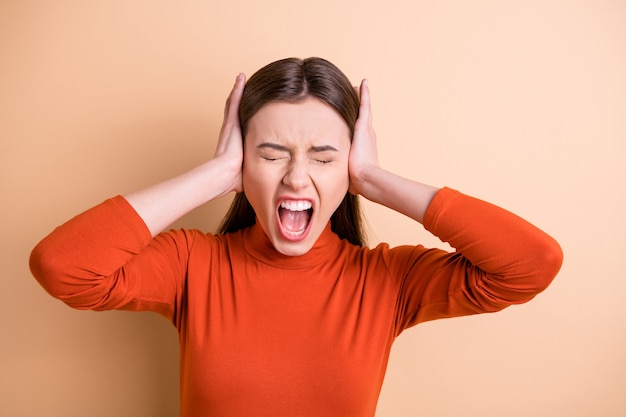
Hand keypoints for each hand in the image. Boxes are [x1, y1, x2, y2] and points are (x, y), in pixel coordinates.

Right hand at [214, 73, 245, 192]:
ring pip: (234, 103)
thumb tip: (263, 186)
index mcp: (234, 142)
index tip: (249, 112)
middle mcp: (231, 131)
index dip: (244, 119)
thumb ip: (254, 174)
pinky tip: (242, 77)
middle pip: (236, 111)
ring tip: (242, 79)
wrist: (224, 175)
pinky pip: (235, 100)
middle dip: (240, 100)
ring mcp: (230, 125)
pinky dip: (238, 88)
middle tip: (243, 87)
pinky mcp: (231, 122)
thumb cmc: (233, 179)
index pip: (240, 126)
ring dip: (238, 91)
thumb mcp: (248, 172)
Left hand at [349, 79, 379, 196]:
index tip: (350, 115)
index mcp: (362, 145)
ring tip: (359, 85)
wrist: (365, 178)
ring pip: (363, 108)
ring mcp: (366, 129)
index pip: (357, 130)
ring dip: (361, 97)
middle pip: (361, 116)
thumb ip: (343, 174)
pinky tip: (363, 82)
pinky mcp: (364, 125)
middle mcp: (367, 135)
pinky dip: (364, 93)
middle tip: (356, 93)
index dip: (354, 121)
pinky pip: (364, 104)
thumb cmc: (356, 180)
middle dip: (358, 106)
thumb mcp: (347, 173)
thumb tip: (336, 185)